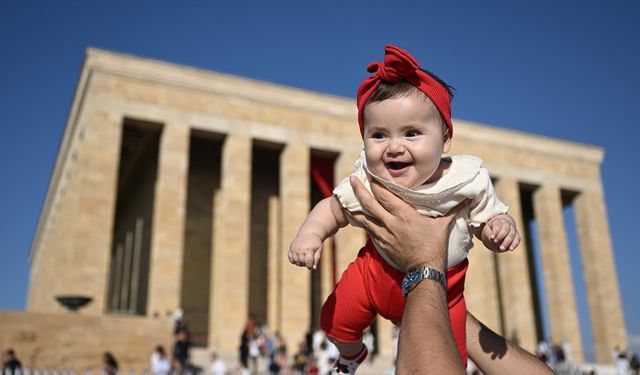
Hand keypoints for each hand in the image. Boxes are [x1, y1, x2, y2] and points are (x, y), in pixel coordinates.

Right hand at [288, 233, 322, 269]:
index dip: (310, 266)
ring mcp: (294, 249)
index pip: (308, 262)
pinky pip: (290, 258)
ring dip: (299, 263)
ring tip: (304, 259)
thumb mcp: (319, 250)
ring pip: (295, 261)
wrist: (308, 234)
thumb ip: (317, 259)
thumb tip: (314, 268)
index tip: (311, 266)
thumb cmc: (315, 243)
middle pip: (301, 262)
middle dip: (305, 264)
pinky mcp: (291, 248)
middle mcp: (300, 249)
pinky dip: (294, 260)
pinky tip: (298, 258)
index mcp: (308, 250)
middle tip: (308, 261)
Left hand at [348, 176, 463, 271]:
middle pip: (370, 203)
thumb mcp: (443, 225)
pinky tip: (356, 217)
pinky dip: (361, 222)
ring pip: (364, 218)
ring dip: (355, 207)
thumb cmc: (434, 246)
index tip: (371, 174)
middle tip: (352, 178)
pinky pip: (368, 230)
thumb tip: (466, 198)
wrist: (424, 270)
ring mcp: (384, 234)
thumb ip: (452, 210)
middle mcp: (391, 222)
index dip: (377, 183)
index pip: (385, 195)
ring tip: (346, 199)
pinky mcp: (381, 244)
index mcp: (404, 214)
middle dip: (360, 189)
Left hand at [481, 214, 519, 251]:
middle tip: (495, 242)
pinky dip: (515, 244)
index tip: (491, 238)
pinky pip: (517, 239)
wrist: (499, 230)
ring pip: (512, 234)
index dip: (495, 232)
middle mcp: (507, 224)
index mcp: (498, 221)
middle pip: (506, 229)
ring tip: (501, 249)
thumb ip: (488, 234)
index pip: (497, 225)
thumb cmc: (491, 231)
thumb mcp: (486, 231)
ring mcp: (513, 229)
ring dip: (507, 242)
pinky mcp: (516, 236)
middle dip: (501, 236)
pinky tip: (511, 249)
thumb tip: (491, 239)